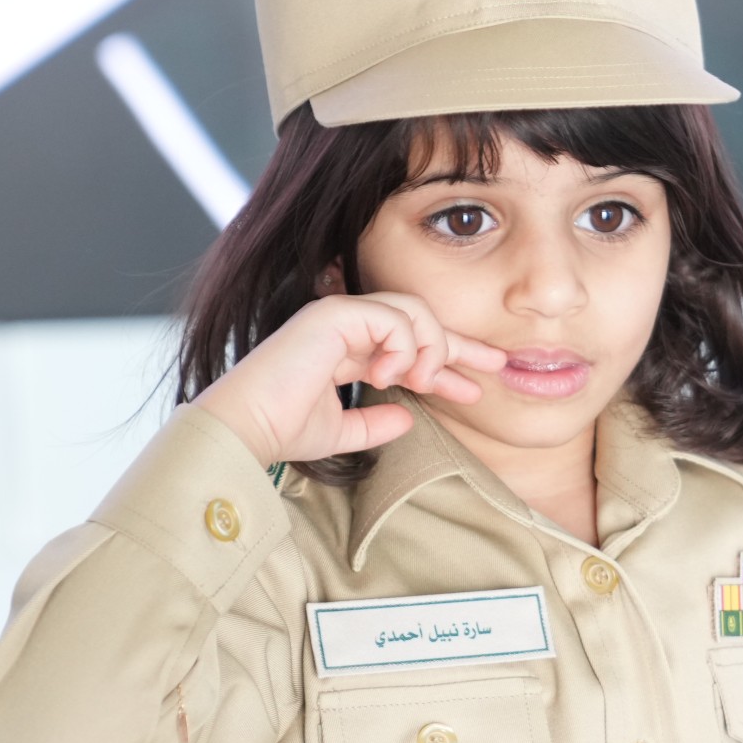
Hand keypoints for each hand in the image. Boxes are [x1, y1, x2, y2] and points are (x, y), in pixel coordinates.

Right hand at [193, 293, 505, 464]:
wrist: (246, 430)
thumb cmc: (280, 430)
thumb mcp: (342, 431)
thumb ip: (374, 423)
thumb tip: (406, 419)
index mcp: (346, 350)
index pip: (407, 348)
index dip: (444, 365)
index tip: (472, 388)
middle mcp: (344, 326)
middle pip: (420, 321)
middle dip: (461, 343)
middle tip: (497, 363)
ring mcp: (337, 316)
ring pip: (414, 312)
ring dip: (430, 348)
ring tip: (425, 381)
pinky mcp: (333, 314)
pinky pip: (394, 318)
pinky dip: (404, 347)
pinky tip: (394, 375)